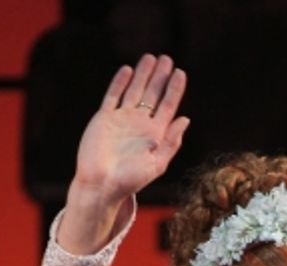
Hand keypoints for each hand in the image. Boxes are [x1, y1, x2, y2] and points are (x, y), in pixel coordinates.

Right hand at [58, 54, 188, 253]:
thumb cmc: (129, 181)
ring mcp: (121, 120)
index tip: (180, 73)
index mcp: (154, 135)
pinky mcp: (104, 119)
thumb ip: (171, 142)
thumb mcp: (156, 164)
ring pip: (134, 91)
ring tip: (150, 58)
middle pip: (152, 95)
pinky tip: (127, 70)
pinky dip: (120, 83)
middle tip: (167, 59)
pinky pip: (113, 97)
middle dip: (160, 77)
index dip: (174, 90)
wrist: (100, 186)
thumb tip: (185, 119)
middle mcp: (138, 125)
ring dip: (142, 75)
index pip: (168, 106)